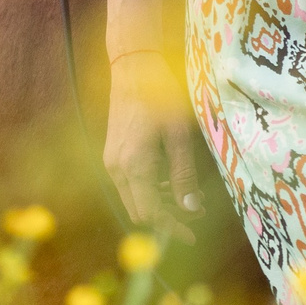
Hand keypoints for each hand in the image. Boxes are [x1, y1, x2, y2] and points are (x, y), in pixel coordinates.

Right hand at [103, 51, 202, 242]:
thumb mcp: (179, 135)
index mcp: (133, 166)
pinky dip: (149, 190)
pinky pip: (129, 184)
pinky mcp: (112, 153)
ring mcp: (111, 161)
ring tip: (188, 199)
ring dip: (158, 204)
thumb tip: (191, 209)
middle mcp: (116, 168)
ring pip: (133, 198)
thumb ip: (183, 174)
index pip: (151, 213)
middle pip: (139, 211)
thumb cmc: (160, 96)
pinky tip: (170, 181)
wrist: (133, 68)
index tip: (192, 236)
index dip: (172, 228)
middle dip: (166, 219)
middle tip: (194, 217)